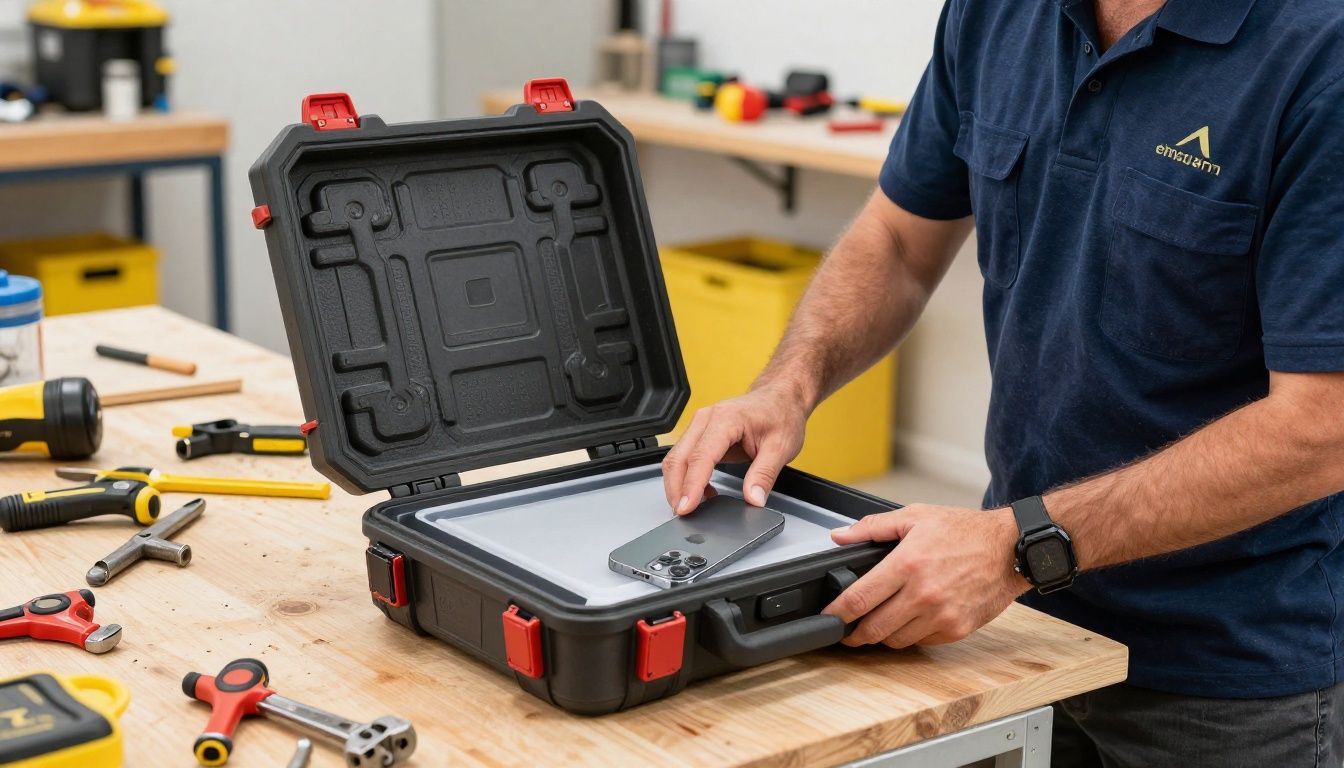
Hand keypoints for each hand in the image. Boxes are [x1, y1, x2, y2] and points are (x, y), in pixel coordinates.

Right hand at [661, 384, 808, 513]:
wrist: (781, 397)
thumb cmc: (781, 414)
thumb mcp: (781, 447)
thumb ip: (764, 475)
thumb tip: (753, 500)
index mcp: (726, 418)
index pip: (700, 456)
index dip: (691, 485)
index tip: (686, 507)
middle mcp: (707, 418)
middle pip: (679, 457)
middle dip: (676, 489)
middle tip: (683, 514)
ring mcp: (701, 424)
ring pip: (676, 457)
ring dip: (678, 484)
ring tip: (691, 507)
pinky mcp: (701, 432)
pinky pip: (684, 456)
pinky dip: (686, 477)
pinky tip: (702, 492)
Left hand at [823, 505, 1029, 647]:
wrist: (1011, 548)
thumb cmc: (965, 531)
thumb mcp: (916, 516)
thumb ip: (873, 527)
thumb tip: (840, 536)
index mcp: (908, 564)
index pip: (859, 599)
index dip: (836, 613)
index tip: (828, 618)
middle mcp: (923, 594)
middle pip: (873, 628)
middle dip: (854, 632)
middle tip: (847, 629)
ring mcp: (941, 615)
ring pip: (895, 640)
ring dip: (882, 634)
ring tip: (880, 620)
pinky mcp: (956, 629)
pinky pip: (921, 641)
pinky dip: (910, 634)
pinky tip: (911, 618)